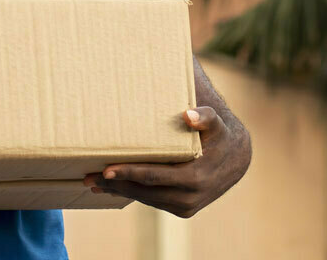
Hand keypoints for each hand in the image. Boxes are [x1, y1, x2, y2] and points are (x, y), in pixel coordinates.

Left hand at [83, 107, 250, 217]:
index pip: (154, 176)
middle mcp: (190, 196)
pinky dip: (134, 195)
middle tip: (89, 177)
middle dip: (115, 185)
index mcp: (195, 176)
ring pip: (146, 199)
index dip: (130, 173)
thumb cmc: (219, 136)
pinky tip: (115, 188)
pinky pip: (153, 202)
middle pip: (144, 191)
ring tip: (95, 183)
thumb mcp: (216, 123)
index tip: (107, 169)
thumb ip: (205, 117)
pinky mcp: (183, 210)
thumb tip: (188, 115)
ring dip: (120, 192)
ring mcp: (186, 206)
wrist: (237, 160)